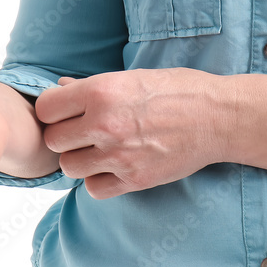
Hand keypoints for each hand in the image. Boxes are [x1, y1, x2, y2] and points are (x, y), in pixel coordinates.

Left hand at [35, 68, 227, 198]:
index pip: (46, 108)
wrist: (220, 117)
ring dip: (80, 159)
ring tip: (100, 149)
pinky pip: (94, 189)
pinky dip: (99, 180)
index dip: (54, 110)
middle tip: (84, 131)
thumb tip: (61, 88)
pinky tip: (114, 166)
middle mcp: (105, 124)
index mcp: (102, 91)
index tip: (66, 111)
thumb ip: (93, 86)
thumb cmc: (180, 90)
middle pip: (54, 140)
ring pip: (69, 167)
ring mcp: (119, 155)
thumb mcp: (134, 77)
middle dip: (65, 135)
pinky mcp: (135, 179)